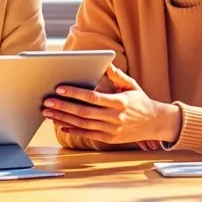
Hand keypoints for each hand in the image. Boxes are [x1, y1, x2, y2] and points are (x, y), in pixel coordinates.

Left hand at [43, 64, 181, 144]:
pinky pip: (88, 134)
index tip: (59, 88)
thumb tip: (105, 62)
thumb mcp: (132, 85)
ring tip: (48, 112)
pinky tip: (61, 124)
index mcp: (119, 102)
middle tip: (47, 101)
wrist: (155, 123)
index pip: (92, 97)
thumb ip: (117, 75)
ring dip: (63, 118)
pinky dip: (73, 130)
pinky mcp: (109, 139)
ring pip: (83, 124)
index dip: (75, 93)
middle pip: (84, 112)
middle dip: (63, 107)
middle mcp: (114, 117)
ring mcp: (111, 130)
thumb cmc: (141, 101)